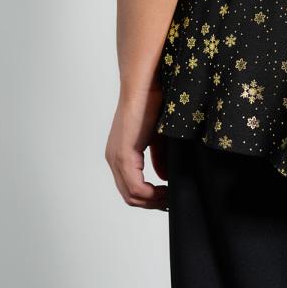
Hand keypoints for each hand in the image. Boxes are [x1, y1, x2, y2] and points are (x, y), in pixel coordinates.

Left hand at [105, 79, 168, 209]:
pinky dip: (151, 194)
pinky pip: (136, 187)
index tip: (169, 197)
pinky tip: (166, 189)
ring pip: (131, 195)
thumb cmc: (153, 103)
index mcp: (120, 154)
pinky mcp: (124, 155)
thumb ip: (159, 158)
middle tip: (172, 201)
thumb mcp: (158, 138)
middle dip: (153, 203)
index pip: (130, 188)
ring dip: (153, 201)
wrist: (146, 84)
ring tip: (172, 196)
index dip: (150, 198)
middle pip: (130, 197)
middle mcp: (113, 159)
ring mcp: (116, 158)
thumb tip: (163, 178)